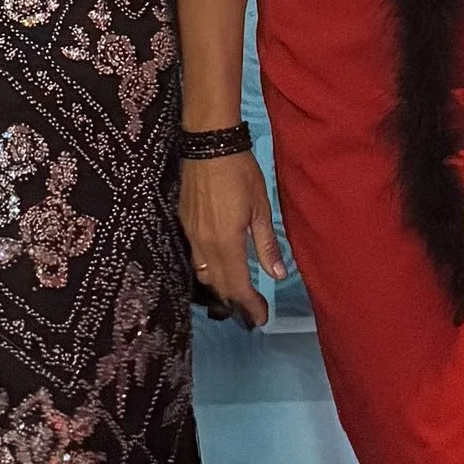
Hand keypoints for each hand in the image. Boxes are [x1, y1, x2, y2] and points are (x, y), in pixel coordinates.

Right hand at [179, 149, 286, 326]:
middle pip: (218, 284)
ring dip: (221, 288)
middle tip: (252, 312)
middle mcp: (204, 245)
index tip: (261, 318)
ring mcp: (191, 234)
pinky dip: (210, 270)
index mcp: (226, 242)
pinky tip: (220, 268)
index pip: (237, 284)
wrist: (208, 144)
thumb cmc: (241, 173)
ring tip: (238, 295)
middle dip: (235, 301)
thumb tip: (277, 275)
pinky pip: (196, 258)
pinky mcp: (185, 224)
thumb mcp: (261, 207)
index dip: (249, 305)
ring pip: (204, 273)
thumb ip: (267, 244)